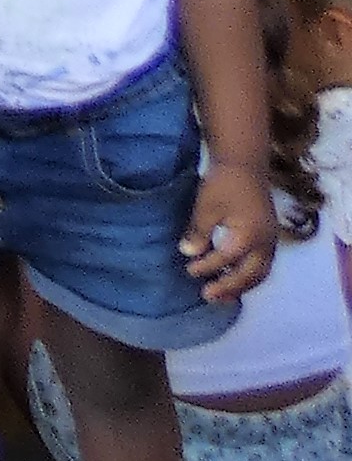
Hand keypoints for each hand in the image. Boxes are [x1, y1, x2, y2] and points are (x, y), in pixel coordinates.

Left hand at [183, 165, 280, 303]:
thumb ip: (198, 232)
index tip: (190, 270)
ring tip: (222, 295)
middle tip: (208, 296)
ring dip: (242, 285)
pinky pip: (263, 264)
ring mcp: (271, 241)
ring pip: (260, 273)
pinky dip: (249, 275)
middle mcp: (266, 242)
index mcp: (249, 234)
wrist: (245, 165)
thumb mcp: (206, 206)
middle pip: (250, 274)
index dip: (207, 267)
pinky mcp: (270, 238)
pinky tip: (233, 278)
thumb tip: (188, 253)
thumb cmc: (224, 183)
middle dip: (230, 287)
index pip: (227, 259)